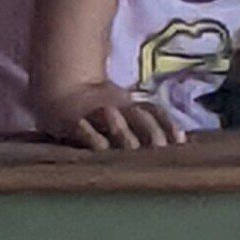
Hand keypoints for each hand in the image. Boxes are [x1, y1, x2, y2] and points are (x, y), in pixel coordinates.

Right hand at [34, 82, 182, 149]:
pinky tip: (101, 150)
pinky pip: (83, 129)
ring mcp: (93, 113)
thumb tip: (174, 141)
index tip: (180, 141)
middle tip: (160, 149)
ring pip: (112, 120)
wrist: (59, 89)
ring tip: (133, 150)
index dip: (168, 124)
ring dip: (124, 133)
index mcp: (129, 105)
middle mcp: (115, 107)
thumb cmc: (94, 108)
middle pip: (137, 116)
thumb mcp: (120, 109)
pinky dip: (93, 138)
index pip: (153, 112)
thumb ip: (141, 123)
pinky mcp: (71, 122)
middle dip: (150, 131)